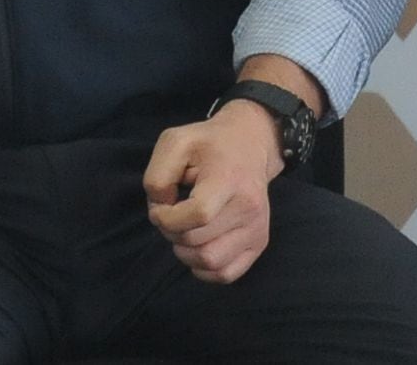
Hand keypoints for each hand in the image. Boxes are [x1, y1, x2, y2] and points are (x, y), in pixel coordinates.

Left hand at [143, 101, 282, 283]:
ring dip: (184, 252)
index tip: (159, 206)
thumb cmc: (207, 144)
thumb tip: (161, 210)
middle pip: (199, 242)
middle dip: (171, 232)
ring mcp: (257, 230)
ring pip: (211, 262)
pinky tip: (195, 247)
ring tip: (182, 230)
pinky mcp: (259, 244)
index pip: (198, 215)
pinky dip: (203, 268)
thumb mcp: (174, 142)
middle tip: (169, 214)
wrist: (249, 146)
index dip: (167, 217)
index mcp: (228, 180)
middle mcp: (249, 209)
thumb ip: (158, 175)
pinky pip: (226, 274)